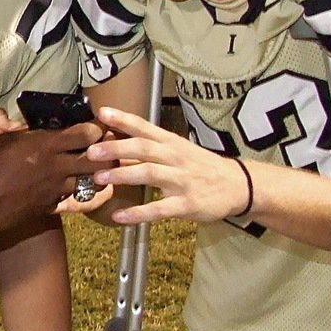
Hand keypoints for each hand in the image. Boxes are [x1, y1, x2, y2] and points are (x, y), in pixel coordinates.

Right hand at [0, 122, 106, 231]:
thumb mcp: (6, 139)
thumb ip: (29, 135)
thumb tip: (39, 130)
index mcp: (47, 145)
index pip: (88, 134)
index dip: (97, 129)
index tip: (97, 127)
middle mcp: (57, 167)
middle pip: (99, 161)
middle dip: (107, 154)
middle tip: (104, 150)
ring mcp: (56, 188)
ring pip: (90, 182)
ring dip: (92, 174)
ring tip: (89, 169)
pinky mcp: (51, 205)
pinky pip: (70, 196)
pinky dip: (73, 190)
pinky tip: (65, 185)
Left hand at [85, 107, 250, 223]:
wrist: (238, 184)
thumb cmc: (200, 166)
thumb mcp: (177, 149)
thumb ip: (148, 145)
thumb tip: (113, 141)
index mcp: (171, 143)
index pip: (145, 127)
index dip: (124, 119)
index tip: (102, 112)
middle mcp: (175, 158)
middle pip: (144, 148)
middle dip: (117, 148)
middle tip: (92, 151)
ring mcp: (181, 181)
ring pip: (150, 174)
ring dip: (123, 175)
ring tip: (99, 178)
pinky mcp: (187, 204)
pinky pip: (159, 209)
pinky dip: (138, 213)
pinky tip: (119, 217)